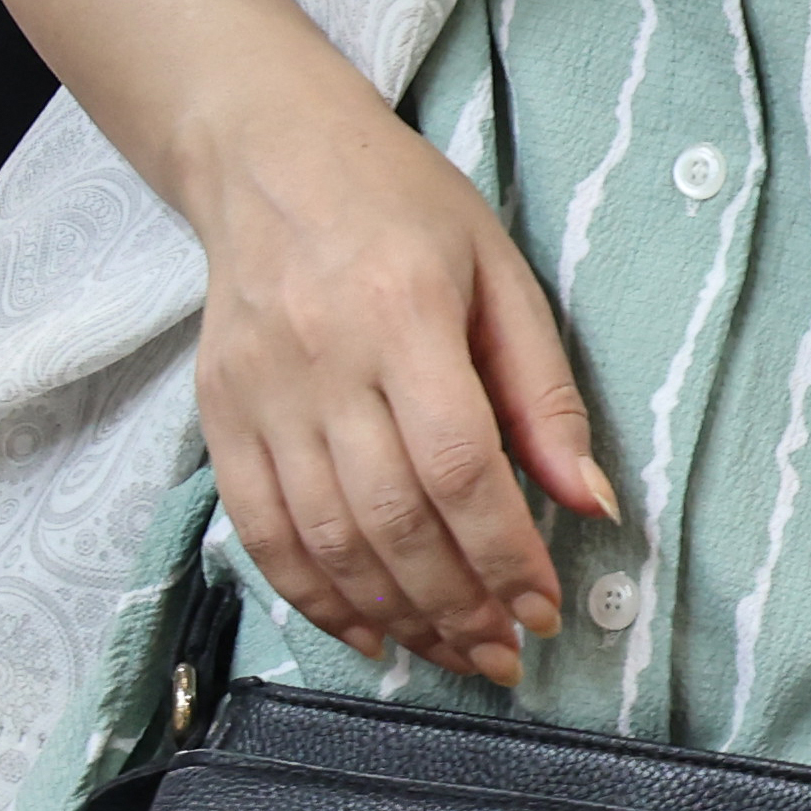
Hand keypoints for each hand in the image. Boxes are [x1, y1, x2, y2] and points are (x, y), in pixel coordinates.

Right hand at [178, 69, 610, 690]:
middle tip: (505, 653)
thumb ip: (545, 391)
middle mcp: (325, 359)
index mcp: (406, 311)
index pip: (461, 465)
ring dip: (397, 616)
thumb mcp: (500, 270)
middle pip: (394, 519)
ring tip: (452, 652)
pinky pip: (262, 534)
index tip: (543, 610)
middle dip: (459, 606)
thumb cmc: (401, 205)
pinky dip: (315, 598)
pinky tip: (369, 631)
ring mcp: (262, 394)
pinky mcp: (219, 417)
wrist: (268, 157)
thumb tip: (590, 501)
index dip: (506, 554)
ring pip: (328, 541)